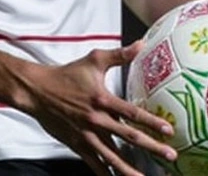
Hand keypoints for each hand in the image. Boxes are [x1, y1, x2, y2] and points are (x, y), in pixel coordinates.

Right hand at [19, 42, 177, 175]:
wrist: (38, 91)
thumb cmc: (67, 75)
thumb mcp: (94, 60)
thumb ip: (119, 55)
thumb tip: (141, 44)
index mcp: (103, 100)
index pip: (133, 113)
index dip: (152, 122)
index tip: (169, 130)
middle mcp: (97, 121)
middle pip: (129, 137)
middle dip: (152, 147)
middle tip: (170, 155)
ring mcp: (86, 136)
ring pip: (113, 157)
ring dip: (130, 169)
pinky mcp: (77, 145)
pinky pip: (94, 163)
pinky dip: (106, 173)